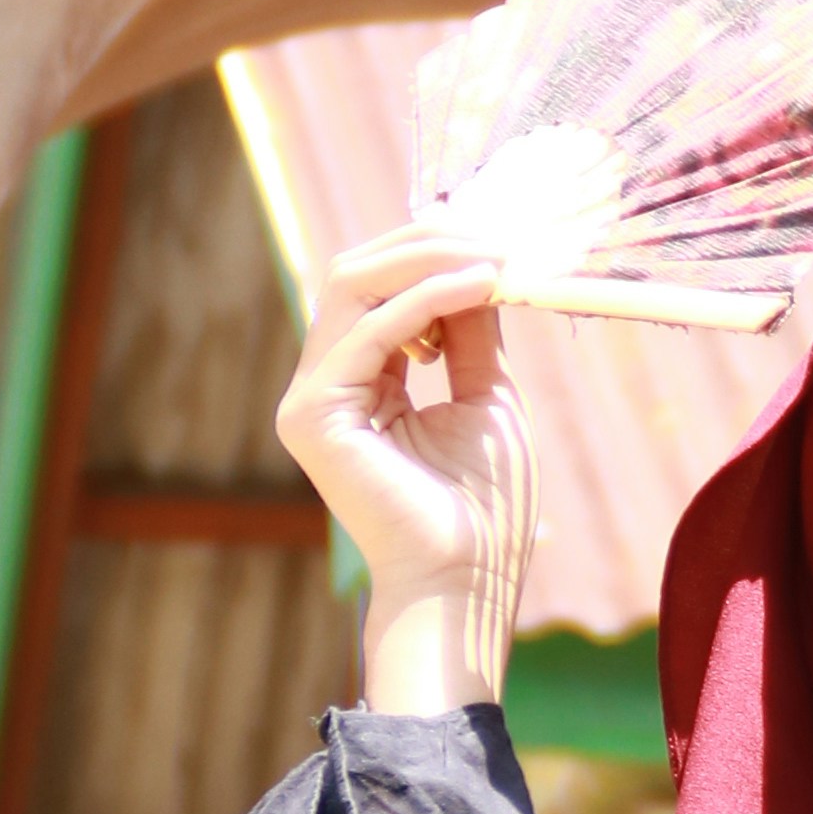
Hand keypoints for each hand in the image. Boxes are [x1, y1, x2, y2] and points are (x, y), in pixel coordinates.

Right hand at [274, 226, 537, 716]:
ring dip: (430, 259)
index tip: (502, 238)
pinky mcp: (312, 417)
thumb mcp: (485, 394)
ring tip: (495, 256)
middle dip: (429, 241)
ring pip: (353, 286)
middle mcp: (324, 383)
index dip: (434, 250)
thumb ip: (472, 330)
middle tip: (499, 233)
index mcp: (359, 380)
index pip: (380, 286)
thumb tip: (483, 261)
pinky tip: (481, 286)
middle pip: (357, 273)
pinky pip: (369, 332)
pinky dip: (427, 299)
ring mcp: (310, 399)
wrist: (468, 580)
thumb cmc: (482, 505)